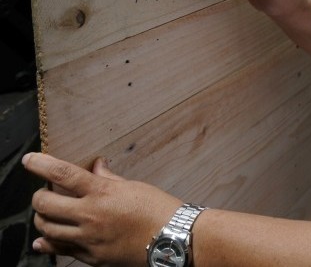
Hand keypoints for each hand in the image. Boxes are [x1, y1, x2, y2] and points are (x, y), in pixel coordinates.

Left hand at [24, 152, 180, 265]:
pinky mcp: (92, 257)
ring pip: (47, 229)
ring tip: (48, 213)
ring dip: (42, 219)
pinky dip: (49, 243)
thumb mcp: (134, 187)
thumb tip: (96, 167)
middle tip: (44, 192)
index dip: (41, 165)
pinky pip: (61, 250)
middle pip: (46, 204)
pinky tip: (44, 240)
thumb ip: (109, 178)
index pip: (63, 174)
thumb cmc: (159, 209)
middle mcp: (91, 215)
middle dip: (38, 196)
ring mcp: (89, 239)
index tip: (30, 161)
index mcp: (102, 193)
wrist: (173, 238)